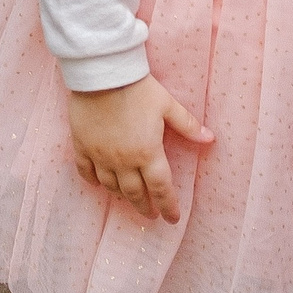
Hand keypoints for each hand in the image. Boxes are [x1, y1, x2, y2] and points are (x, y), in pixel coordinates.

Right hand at [67, 75, 212, 220]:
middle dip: (145, 207)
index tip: (172, 219)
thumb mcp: (167, 105)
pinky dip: (93, 181)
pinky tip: (98, 183)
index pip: (161, 188)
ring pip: (110, 186)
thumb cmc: (137, 89)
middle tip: (150, 215)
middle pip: (135, 193)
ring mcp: (101, 155)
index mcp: (148, 153)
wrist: (101, 74)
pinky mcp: (82, 146)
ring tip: (128, 199)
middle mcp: (124, 161)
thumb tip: (210, 139)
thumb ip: (187, 125)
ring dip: (121, 196)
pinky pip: (85, 171)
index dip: (168, 206)